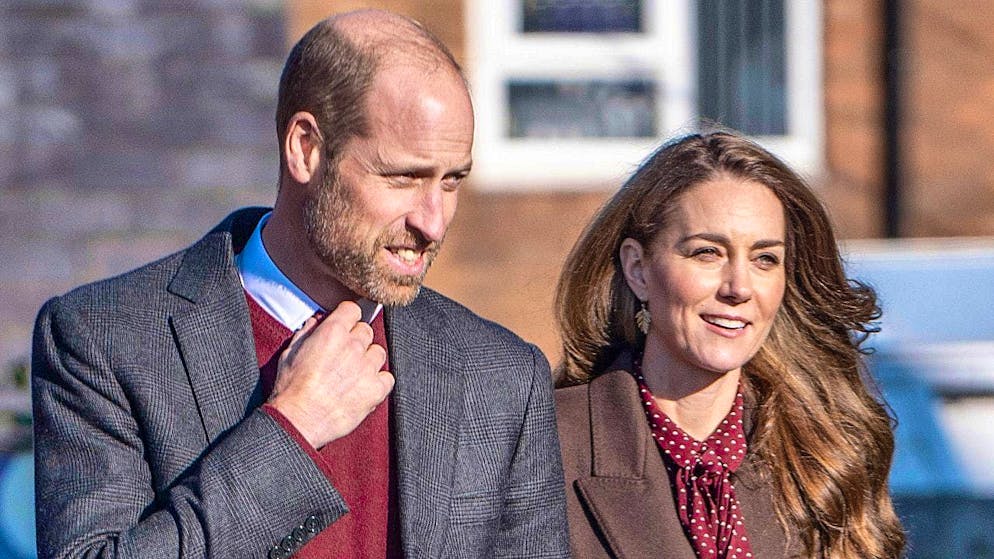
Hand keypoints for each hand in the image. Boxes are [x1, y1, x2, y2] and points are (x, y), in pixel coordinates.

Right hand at [267, 301, 392, 447]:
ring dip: (369, 360)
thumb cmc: (291, 389)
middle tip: (344, 355)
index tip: (345, 325)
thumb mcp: (290, 353)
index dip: (348, 318)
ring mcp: (367, 367)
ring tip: (354, 374)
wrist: (298, 420)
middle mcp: (353, 345)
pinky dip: (379, 382)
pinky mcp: (376, 389)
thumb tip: (316, 322)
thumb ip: (306, 333)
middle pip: (366, 331)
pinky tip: (364, 388)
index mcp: (332, 332)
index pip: (353, 309)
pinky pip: (388, 378)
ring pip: (378, 353)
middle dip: (356, 340)